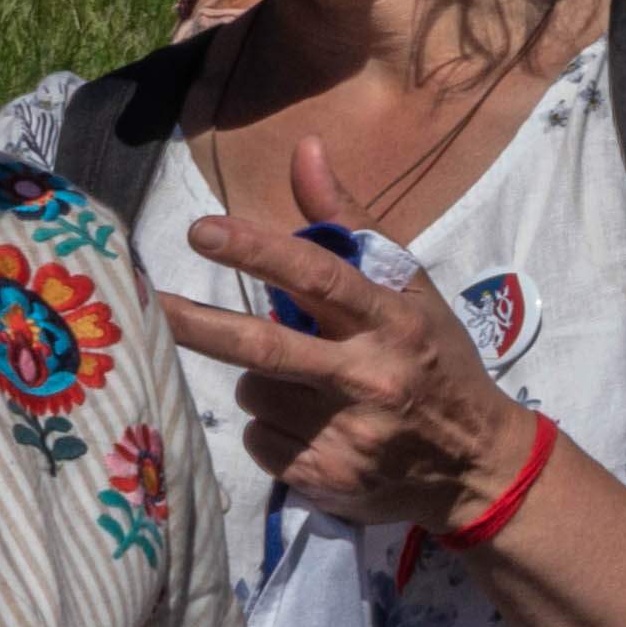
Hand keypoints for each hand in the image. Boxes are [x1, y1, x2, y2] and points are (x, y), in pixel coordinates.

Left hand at [170, 137, 551, 538]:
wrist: (477, 463)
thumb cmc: (437, 360)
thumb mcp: (412, 289)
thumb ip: (351, 224)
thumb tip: (305, 149)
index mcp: (393, 321)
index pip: (318, 278)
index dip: (256, 252)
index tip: (202, 231)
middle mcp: (370, 376)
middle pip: (265, 348)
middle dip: (199, 324)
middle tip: (148, 305)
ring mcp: (348, 433)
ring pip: (255, 393)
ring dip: (259, 381)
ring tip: (305, 385)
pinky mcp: (327, 477)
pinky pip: (260, 441)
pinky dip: (269, 428)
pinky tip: (309, 426)